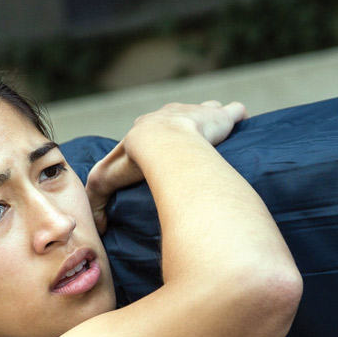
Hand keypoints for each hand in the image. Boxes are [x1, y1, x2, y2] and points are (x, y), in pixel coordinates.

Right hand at [86, 100, 246, 233]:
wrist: (163, 143)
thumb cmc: (136, 159)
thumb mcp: (106, 178)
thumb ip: (97, 197)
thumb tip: (100, 226)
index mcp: (148, 125)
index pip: (149, 128)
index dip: (154, 139)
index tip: (160, 155)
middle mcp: (173, 114)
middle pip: (179, 117)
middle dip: (184, 126)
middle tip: (192, 148)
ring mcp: (198, 112)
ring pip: (206, 111)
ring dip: (211, 121)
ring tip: (218, 138)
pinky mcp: (222, 117)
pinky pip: (234, 112)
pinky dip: (236, 117)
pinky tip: (240, 125)